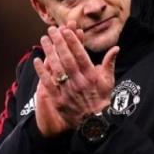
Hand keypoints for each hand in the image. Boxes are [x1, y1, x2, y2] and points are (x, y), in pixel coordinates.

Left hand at [33, 22, 117, 137]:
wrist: (94, 123)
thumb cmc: (102, 100)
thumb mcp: (109, 82)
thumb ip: (109, 63)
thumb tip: (116, 48)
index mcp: (91, 76)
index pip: (81, 55)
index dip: (73, 41)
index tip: (66, 30)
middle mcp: (79, 82)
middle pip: (67, 59)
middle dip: (59, 42)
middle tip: (52, 30)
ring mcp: (68, 91)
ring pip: (57, 68)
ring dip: (49, 53)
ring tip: (44, 39)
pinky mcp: (59, 99)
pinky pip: (48, 83)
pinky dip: (42, 72)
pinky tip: (37, 60)